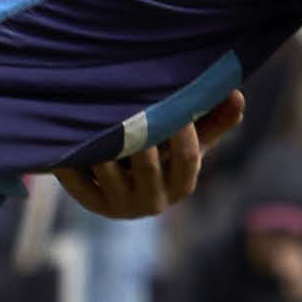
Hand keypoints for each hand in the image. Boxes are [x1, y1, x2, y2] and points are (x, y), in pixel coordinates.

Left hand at [56, 90, 246, 220]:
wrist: (126, 187)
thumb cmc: (165, 154)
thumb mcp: (190, 141)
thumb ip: (214, 121)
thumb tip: (238, 95)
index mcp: (182, 185)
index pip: (188, 158)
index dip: (182, 130)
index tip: (173, 102)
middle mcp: (154, 202)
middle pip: (147, 163)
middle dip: (139, 132)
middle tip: (128, 102)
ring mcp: (121, 206)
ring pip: (109, 170)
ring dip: (102, 141)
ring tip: (94, 111)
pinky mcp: (93, 204)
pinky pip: (79, 181)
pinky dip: (71, 160)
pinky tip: (63, 135)